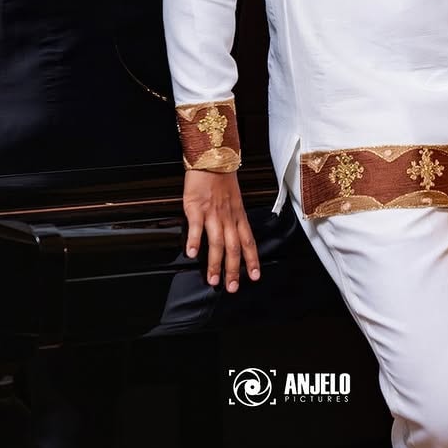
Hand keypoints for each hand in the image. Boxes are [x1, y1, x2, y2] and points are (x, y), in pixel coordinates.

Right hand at [182, 169, 260, 291]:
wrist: (212, 159)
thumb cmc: (222, 180)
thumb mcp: (234, 200)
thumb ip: (233, 219)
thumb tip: (232, 236)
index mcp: (238, 216)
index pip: (249, 242)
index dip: (252, 260)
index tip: (255, 276)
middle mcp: (228, 218)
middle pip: (234, 248)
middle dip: (234, 270)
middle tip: (232, 288)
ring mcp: (213, 214)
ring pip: (217, 243)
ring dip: (216, 263)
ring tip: (213, 280)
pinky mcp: (197, 208)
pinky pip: (196, 228)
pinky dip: (195, 242)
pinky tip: (192, 254)